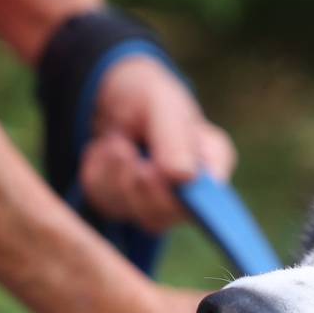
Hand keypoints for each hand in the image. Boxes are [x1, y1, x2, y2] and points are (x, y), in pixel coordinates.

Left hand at [80, 55, 235, 231]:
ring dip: (116, 172)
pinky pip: (105, 201)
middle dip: (140, 184)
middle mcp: (190, 192)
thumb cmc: (146, 98)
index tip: (159, 174)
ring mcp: (157, 204)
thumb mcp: (160, 103)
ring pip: (132, 210)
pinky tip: (107, 152)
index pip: (215, 199)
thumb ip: (174, 138)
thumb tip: (184, 177)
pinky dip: (98, 172)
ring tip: (118, 141)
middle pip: (168, 214)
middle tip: (129, 151)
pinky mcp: (124, 207)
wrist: (108, 97)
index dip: (188, 198)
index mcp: (212, 163)